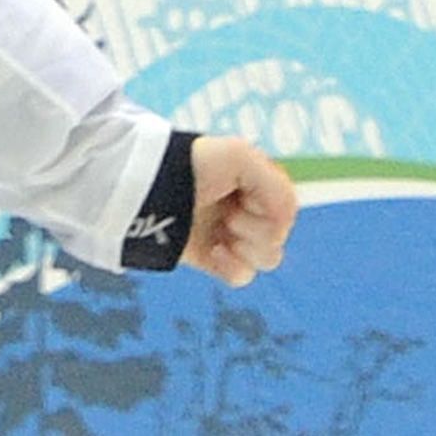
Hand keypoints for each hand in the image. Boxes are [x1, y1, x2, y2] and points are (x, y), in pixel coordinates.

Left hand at [181, 135, 297, 287]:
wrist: (149, 189)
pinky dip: (234, 267)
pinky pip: (243, 276)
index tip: (244, 193)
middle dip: (258, 228)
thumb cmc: (192, 165)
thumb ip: (278, 189)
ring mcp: (230, 236)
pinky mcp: (213, 258)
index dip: (270, 206)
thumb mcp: (242, 158)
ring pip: (268, 258)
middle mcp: (245, 211)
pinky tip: (215, 251)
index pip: (285, 210)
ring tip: (224, 232)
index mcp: (254, 185)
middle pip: (278, 237)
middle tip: (229, 214)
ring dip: (250, 248)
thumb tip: (283, 225)